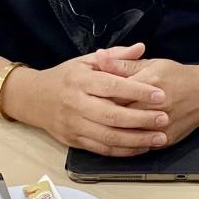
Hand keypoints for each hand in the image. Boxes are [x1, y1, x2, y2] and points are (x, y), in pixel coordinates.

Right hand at [2, 43, 170, 156]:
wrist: (33, 99)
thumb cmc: (65, 77)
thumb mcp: (86, 61)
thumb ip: (115, 56)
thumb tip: (140, 48)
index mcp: (80, 81)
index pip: (112, 86)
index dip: (137, 92)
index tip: (159, 94)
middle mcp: (76, 104)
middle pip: (112, 115)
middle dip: (141, 119)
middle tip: (164, 118)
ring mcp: (74, 125)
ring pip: (108, 137)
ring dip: (136, 140)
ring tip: (159, 138)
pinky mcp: (73, 141)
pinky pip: (101, 149)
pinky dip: (123, 151)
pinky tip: (141, 147)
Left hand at [92, 56, 198, 148]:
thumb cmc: (177, 75)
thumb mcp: (151, 63)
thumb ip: (123, 63)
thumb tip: (100, 57)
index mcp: (150, 82)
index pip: (115, 91)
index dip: (98, 94)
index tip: (86, 95)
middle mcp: (157, 104)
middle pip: (120, 114)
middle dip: (101, 115)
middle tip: (87, 114)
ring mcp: (163, 124)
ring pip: (129, 133)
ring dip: (111, 132)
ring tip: (97, 128)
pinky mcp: (167, 139)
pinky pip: (142, 145)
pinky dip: (127, 145)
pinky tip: (114, 140)